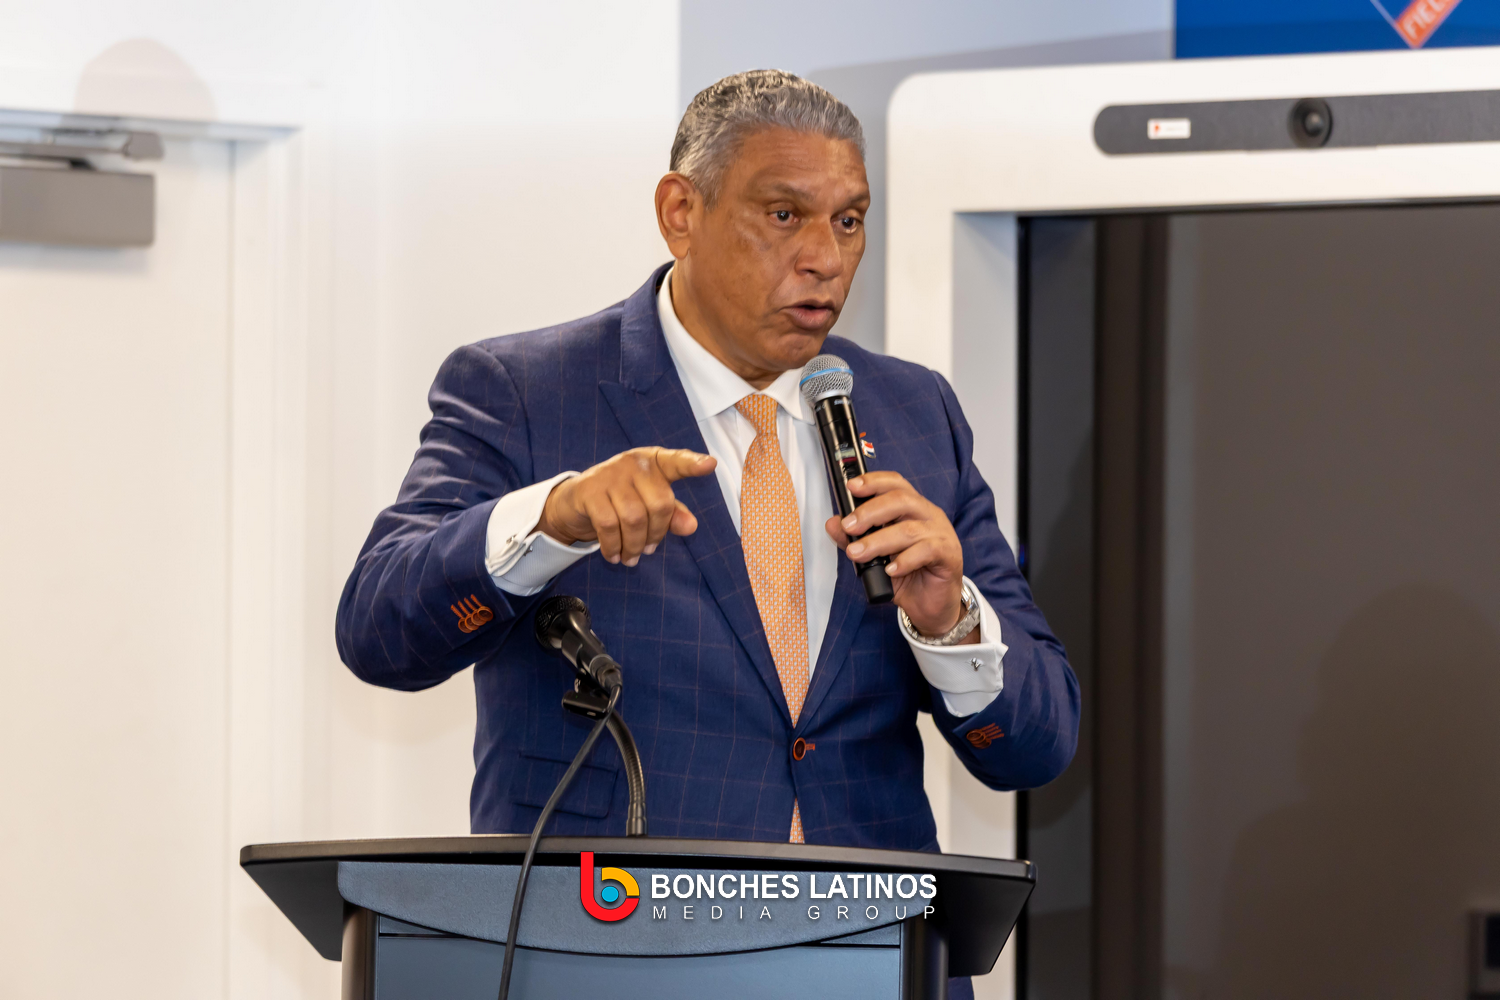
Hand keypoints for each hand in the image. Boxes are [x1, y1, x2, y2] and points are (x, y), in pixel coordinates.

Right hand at [538, 447, 716, 565]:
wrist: (574, 501)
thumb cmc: (620, 501)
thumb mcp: (648, 504)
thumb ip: (672, 514)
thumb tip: (691, 526)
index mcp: (654, 462)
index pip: (676, 462)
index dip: (692, 464)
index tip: (710, 465)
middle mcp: (633, 463)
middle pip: (659, 504)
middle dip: (656, 535)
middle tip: (648, 551)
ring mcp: (610, 474)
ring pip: (634, 518)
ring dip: (634, 546)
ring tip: (631, 558)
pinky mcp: (589, 490)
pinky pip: (608, 525)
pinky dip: (613, 547)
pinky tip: (614, 555)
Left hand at [825, 472, 975, 641]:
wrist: (932, 605)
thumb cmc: (908, 575)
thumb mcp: (875, 557)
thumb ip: (855, 539)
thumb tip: (833, 524)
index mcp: (913, 508)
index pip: (896, 484)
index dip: (874, 481)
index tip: (851, 487)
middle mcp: (929, 515)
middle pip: (901, 500)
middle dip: (870, 512)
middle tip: (849, 526)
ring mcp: (941, 533)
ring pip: (908, 529)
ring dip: (878, 541)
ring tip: (857, 553)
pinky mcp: (949, 554)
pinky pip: (926, 551)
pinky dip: (905, 560)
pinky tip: (890, 571)